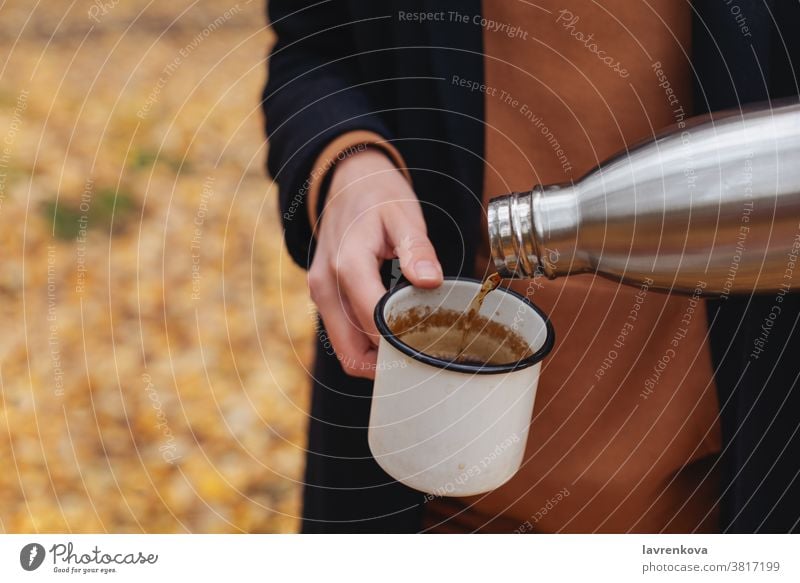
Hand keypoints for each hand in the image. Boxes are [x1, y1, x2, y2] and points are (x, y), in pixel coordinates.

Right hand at [308, 149, 442, 377]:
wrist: (346, 180)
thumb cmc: (378, 196)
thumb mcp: (404, 215)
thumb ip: (417, 250)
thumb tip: (429, 282)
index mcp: (347, 265)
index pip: (372, 325)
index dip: (401, 345)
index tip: (432, 350)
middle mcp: (325, 285)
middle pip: (352, 352)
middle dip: (387, 365)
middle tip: (424, 361)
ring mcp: (320, 293)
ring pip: (344, 350)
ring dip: (375, 358)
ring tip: (412, 349)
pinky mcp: (322, 297)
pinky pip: (342, 335)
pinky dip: (365, 345)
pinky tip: (394, 335)